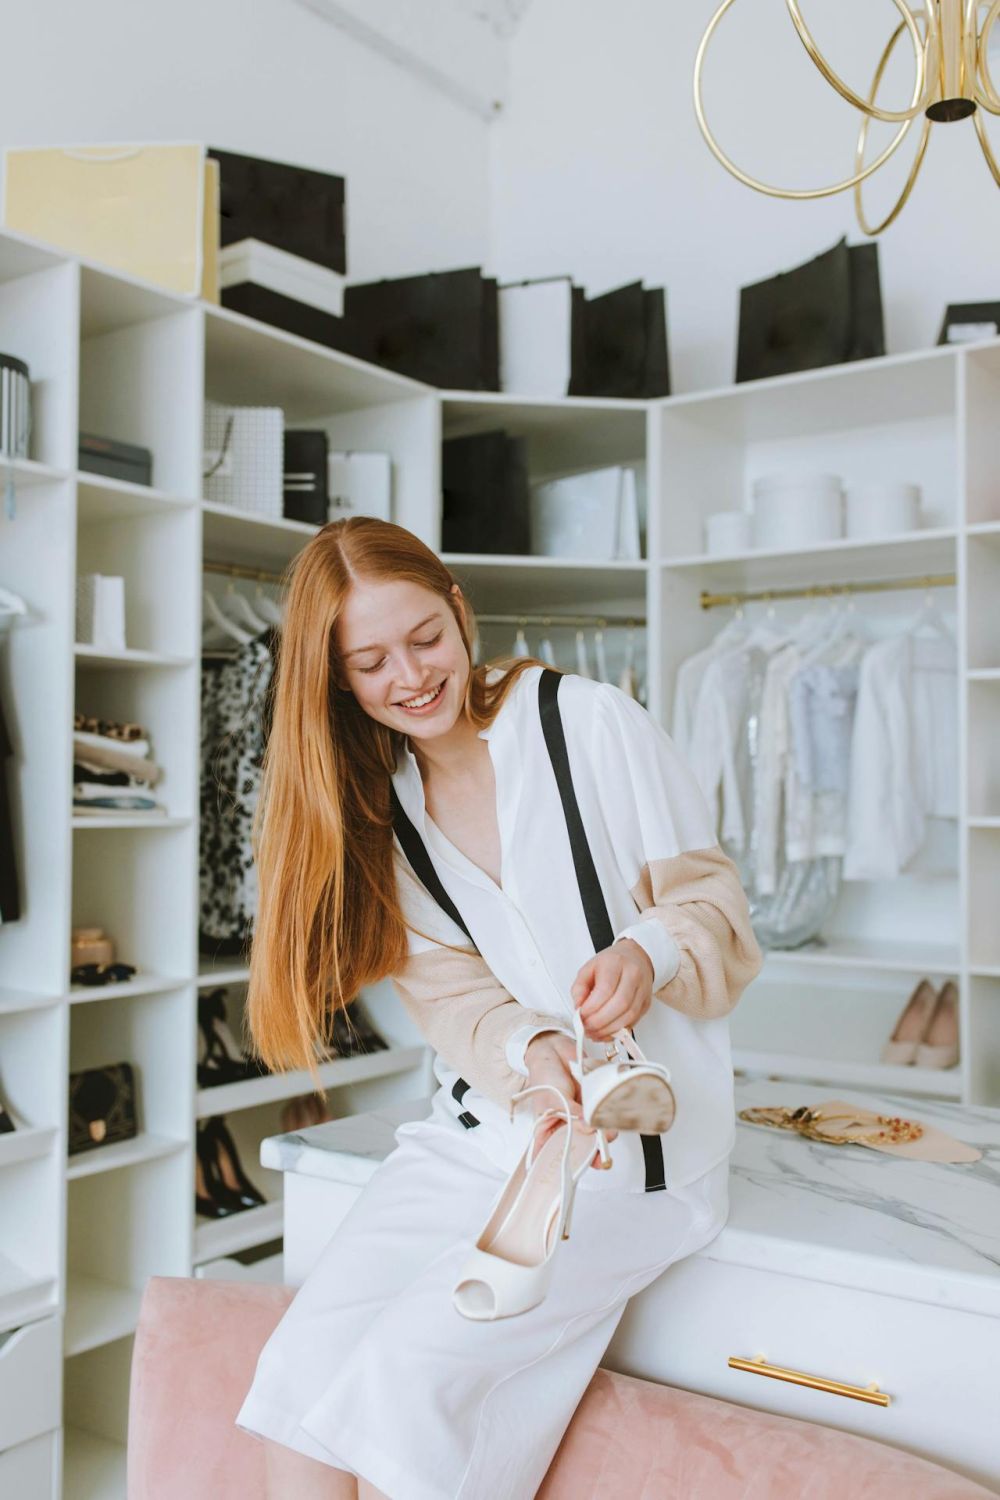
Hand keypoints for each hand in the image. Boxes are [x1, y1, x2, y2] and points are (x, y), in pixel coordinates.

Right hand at [523, 1033, 617, 1168]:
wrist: (554, 1048)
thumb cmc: (544, 1076)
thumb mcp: (553, 1099)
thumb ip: (571, 1115)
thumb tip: (589, 1127)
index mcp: (549, 1132)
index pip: (558, 1156)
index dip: (569, 1166)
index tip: (581, 1169)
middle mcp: (568, 1127)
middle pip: (582, 1149)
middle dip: (595, 1151)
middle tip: (602, 1150)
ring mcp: (583, 1116)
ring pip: (597, 1134)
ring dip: (605, 1133)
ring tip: (607, 1128)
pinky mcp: (594, 1104)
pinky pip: (605, 1114)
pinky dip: (609, 1116)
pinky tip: (610, 1114)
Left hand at [571, 939, 653, 1041]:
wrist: (633, 957)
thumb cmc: (610, 963)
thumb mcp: (588, 969)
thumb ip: (579, 989)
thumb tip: (578, 1009)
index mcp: (615, 963)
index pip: (606, 989)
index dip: (592, 1007)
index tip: (580, 1016)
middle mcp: (633, 975)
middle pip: (620, 1004)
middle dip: (600, 1021)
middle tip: (586, 1028)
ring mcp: (643, 990)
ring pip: (629, 1016)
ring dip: (609, 1029)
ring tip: (594, 1033)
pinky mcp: (646, 1003)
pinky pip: (633, 1021)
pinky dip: (618, 1031)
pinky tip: (605, 1033)